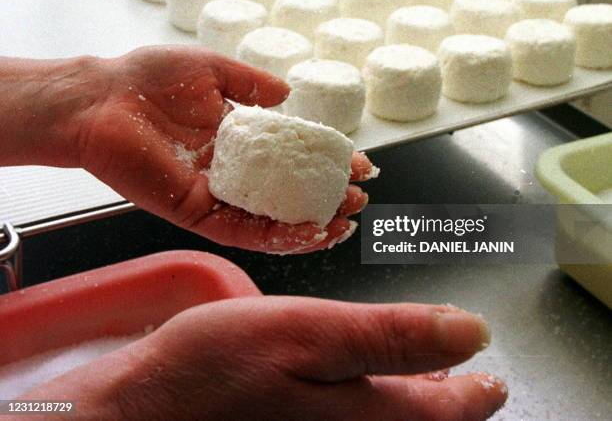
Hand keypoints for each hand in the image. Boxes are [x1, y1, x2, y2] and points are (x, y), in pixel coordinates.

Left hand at [0, 47, 371, 252]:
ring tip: (345, 222)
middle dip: (325, 198)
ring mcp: (215, 195)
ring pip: (270, 221)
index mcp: (237, 140)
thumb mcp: (213, 70)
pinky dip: (278, 236)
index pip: (291, 157)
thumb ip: (251, 83)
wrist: (101, 99)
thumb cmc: (148, 78)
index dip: (325, 161)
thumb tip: (288, 93)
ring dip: (310, 225)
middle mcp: (231, 172)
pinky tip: (310, 233)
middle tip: (358, 197)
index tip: (357, 161)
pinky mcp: (197, 213)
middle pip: (287, 194)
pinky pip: (242, 232)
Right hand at [22, 296, 505, 420]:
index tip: (493, 380)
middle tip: (468, 385)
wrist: (142, 413)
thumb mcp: (306, 333)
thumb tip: (468, 332)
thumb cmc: (217, 368)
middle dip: (448, 405)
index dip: (475, 394)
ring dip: (412, 410)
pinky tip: (363, 397)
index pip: (444, 415)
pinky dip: (372, 413)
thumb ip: (388, 335)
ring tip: (430, 388)